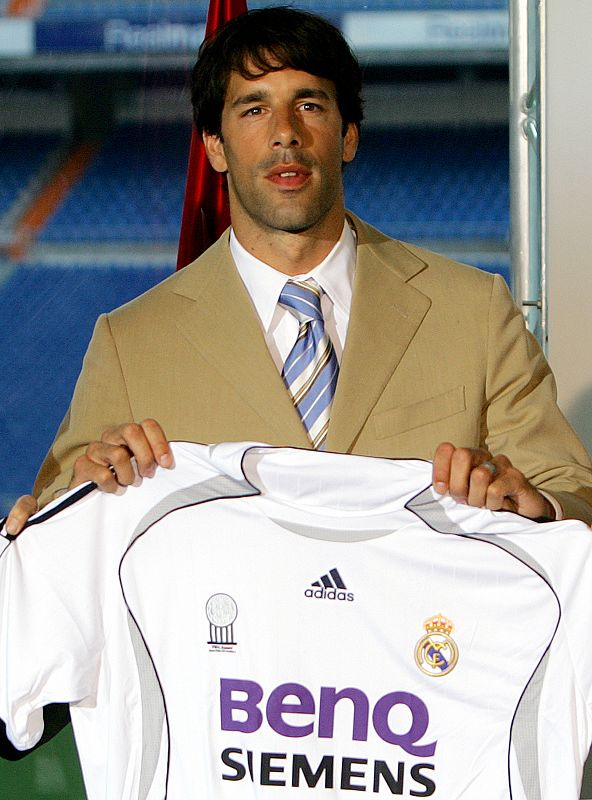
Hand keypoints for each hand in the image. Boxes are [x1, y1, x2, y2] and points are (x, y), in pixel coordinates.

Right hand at [3, 419, 172, 536]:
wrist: (91, 498)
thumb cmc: (123, 481)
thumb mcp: (144, 468)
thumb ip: (156, 460)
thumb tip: (170, 463)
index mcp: (129, 435)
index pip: (148, 425)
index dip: (160, 444)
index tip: (168, 465)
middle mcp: (111, 437)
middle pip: (132, 431)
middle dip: (145, 456)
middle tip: (147, 475)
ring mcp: (95, 450)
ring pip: (118, 454)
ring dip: (128, 476)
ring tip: (128, 484)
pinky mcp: (82, 466)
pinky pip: (103, 475)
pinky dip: (113, 486)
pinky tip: (115, 490)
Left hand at [432, 442, 555, 519]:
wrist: (521, 515)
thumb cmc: (486, 504)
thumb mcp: (463, 496)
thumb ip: (450, 487)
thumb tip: (439, 486)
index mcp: (467, 458)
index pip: (446, 450)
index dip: (440, 469)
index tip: (441, 489)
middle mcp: (483, 457)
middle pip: (462, 456)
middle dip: (459, 485)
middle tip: (465, 501)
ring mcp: (501, 465)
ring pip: (479, 475)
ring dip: (477, 499)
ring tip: (484, 506)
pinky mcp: (516, 477)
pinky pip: (495, 490)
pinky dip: (492, 503)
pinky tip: (498, 506)